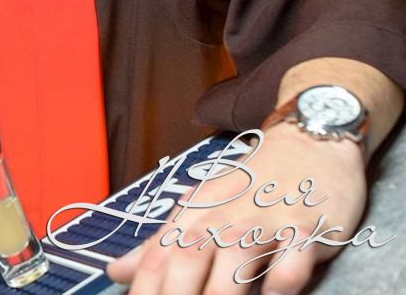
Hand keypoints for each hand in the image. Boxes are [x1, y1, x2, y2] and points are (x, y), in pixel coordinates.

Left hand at [107, 123, 367, 293]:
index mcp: (194, 214)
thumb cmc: (249, 185)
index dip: (144, 290)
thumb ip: (160, 244)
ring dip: (224, 292)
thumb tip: (115, 271)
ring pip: (237, 256)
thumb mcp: (199, 207)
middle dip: (177, 293)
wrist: (308, 143)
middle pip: (190, 255)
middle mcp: (224, 217)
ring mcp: (266, 221)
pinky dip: (282, 280)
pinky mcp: (307, 228)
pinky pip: (294, 258)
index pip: (157, 256)